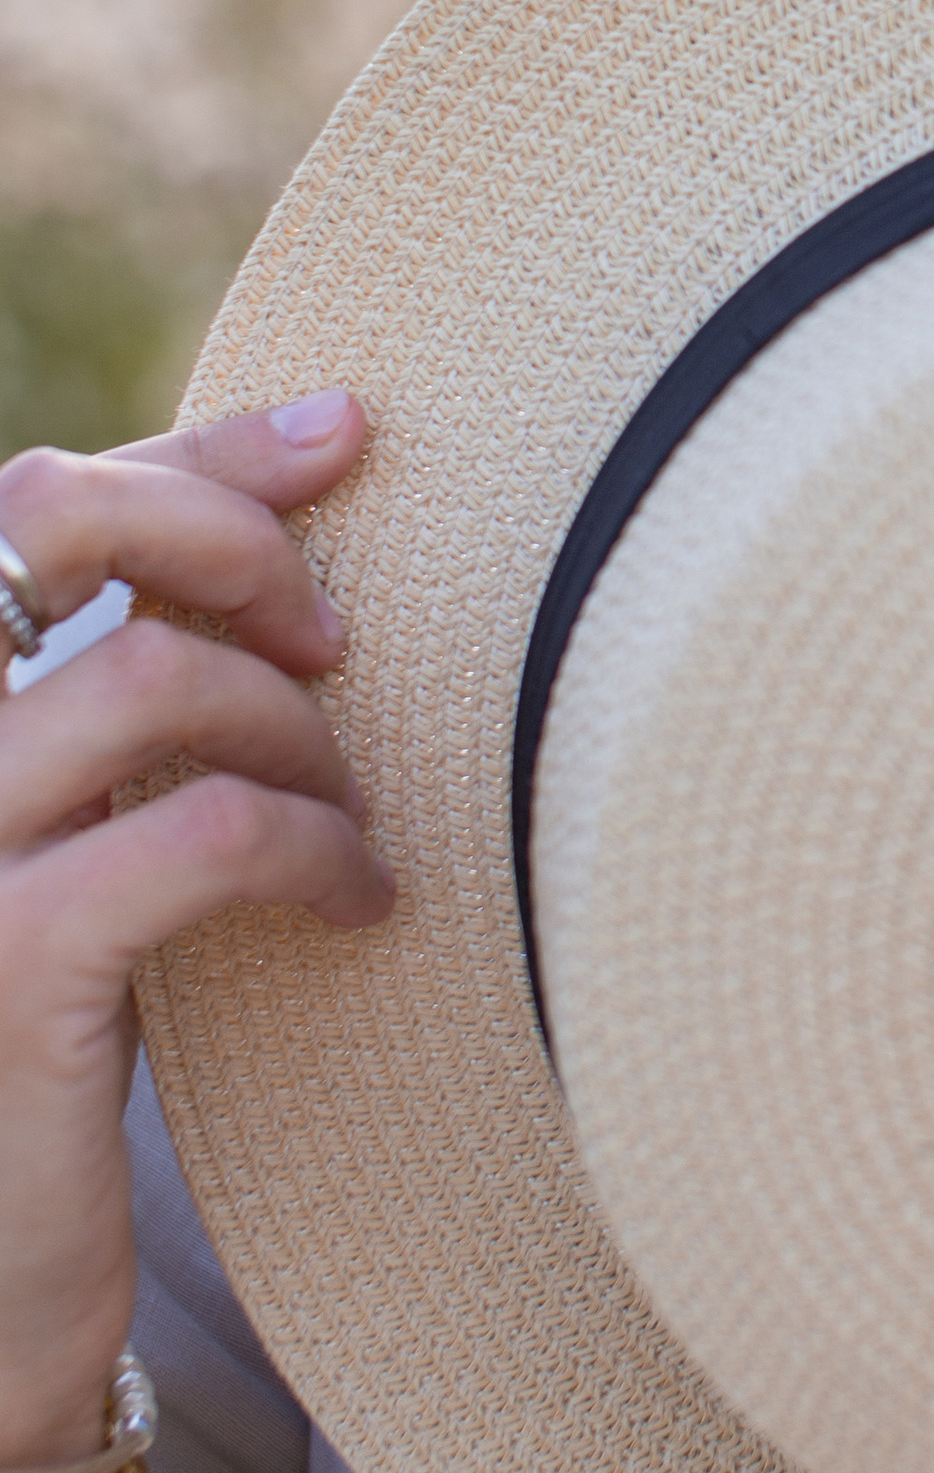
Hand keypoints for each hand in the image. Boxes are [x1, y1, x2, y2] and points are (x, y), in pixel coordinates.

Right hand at [0, 396, 389, 1472]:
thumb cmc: (50, 1046)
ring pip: (151, 676)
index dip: (199, 446)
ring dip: (297, 726)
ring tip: (347, 813)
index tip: (348, 426)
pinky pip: (199, 834)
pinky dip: (311, 843)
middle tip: (335, 637)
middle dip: (227, 534)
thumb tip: (300, 534)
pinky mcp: (6, 973)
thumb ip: (126, 701)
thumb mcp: (75, 842)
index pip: (35, 500)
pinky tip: (359, 900)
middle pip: (48, 519)